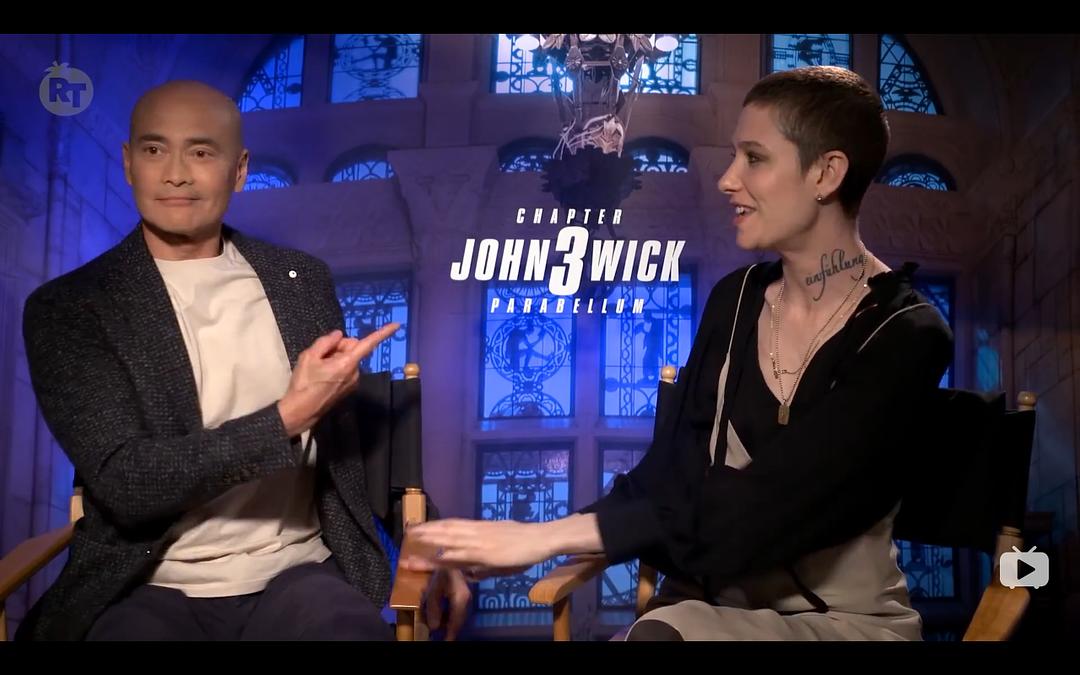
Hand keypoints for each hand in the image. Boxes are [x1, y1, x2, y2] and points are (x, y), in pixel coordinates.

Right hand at [277, 324, 398, 436]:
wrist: (301, 411)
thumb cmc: (304, 383)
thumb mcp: (308, 357)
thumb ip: (325, 342)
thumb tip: (339, 335)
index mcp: (347, 363)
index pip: (368, 344)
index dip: (383, 333)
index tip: (397, 325)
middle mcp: (355, 373)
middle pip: (353, 348)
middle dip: (340, 347)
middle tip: (320, 355)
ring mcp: (353, 382)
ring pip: (349, 359)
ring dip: (337, 358)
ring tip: (319, 367)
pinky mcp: (349, 389)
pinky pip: (346, 370)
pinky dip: (337, 367)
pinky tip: (323, 375)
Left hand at [399, 518, 552, 571]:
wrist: (541, 538)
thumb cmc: (524, 544)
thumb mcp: (500, 551)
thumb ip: (484, 562)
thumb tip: (471, 573)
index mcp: (480, 527)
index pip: (453, 524)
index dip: (435, 525)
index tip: (419, 526)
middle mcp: (476, 531)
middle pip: (446, 529)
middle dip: (426, 530)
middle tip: (407, 531)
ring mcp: (480, 541)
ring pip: (450, 539)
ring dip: (431, 539)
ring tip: (414, 540)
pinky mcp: (486, 553)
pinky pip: (463, 554)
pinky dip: (449, 555)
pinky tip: (437, 557)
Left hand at [424, 568, 470, 640]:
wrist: (451, 554)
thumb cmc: (441, 570)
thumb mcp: (434, 588)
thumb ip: (433, 608)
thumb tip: (434, 627)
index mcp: (460, 599)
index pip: (456, 623)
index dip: (450, 635)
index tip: (446, 643)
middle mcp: (467, 599)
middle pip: (459, 621)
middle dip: (451, 631)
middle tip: (443, 638)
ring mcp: (467, 596)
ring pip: (459, 615)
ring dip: (451, 623)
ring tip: (442, 630)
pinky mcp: (465, 593)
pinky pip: (459, 609)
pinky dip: (452, 615)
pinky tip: (445, 617)